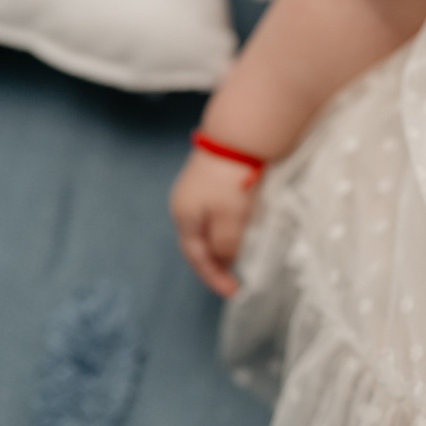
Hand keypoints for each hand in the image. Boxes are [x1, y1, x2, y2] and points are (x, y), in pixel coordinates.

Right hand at [169, 148, 259, 296]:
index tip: (233, 291)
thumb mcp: (229, 219)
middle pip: (198, 241)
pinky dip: (227, 224)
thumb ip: (225, 245)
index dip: (214, 276)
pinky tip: (241, 226)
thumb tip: (224, 258)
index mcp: (184, 216)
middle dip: (215, 261)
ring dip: (222, 242)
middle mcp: (184, 202)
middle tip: (234, 276)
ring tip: (241, 255)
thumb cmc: (232, 180)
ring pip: (208, 225)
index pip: (196, 256)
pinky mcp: (211, 175)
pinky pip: (217, 210)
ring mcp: (196, 187)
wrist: (238, 134)